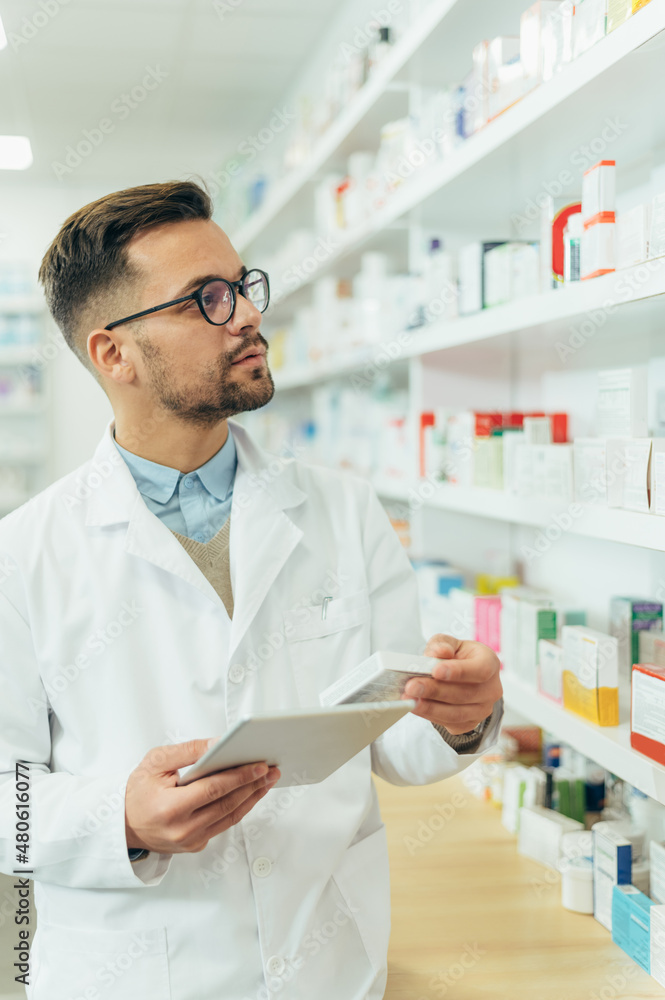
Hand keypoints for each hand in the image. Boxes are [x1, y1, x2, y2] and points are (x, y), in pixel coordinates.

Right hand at [125, 739, 280, 853]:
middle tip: (271, 769)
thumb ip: (189, 751)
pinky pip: (223, 824)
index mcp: (170, 808)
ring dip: (252, 797)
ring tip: (267, 780)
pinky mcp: (196, 845)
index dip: (239, 776)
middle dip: (252, 785)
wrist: (123, 824)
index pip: (213, 790)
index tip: (259, 765)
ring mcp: (190, 841)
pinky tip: (249, 793)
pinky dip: (238, 808)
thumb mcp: (156, 762)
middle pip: (227, 804)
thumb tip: (219, 743)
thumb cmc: (137, 791)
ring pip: (230, 817)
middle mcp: (182, 830)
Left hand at [401, 634, 501, 734]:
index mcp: (490, 663)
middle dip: (435, 691)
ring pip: (457, 713)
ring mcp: (482, 709)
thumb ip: (442, 644)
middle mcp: (491, 689)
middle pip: (465, 694)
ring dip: (430, 707)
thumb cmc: (456, 657)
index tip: (436, 671)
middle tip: (412, 686)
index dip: (458, 672)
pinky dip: (431, 716)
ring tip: (410, 700)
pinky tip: (416, 707)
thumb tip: (438, 652)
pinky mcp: (470, 724)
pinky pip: (450, 723)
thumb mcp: (449, 643)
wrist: (461, 677)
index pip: (480, 670)